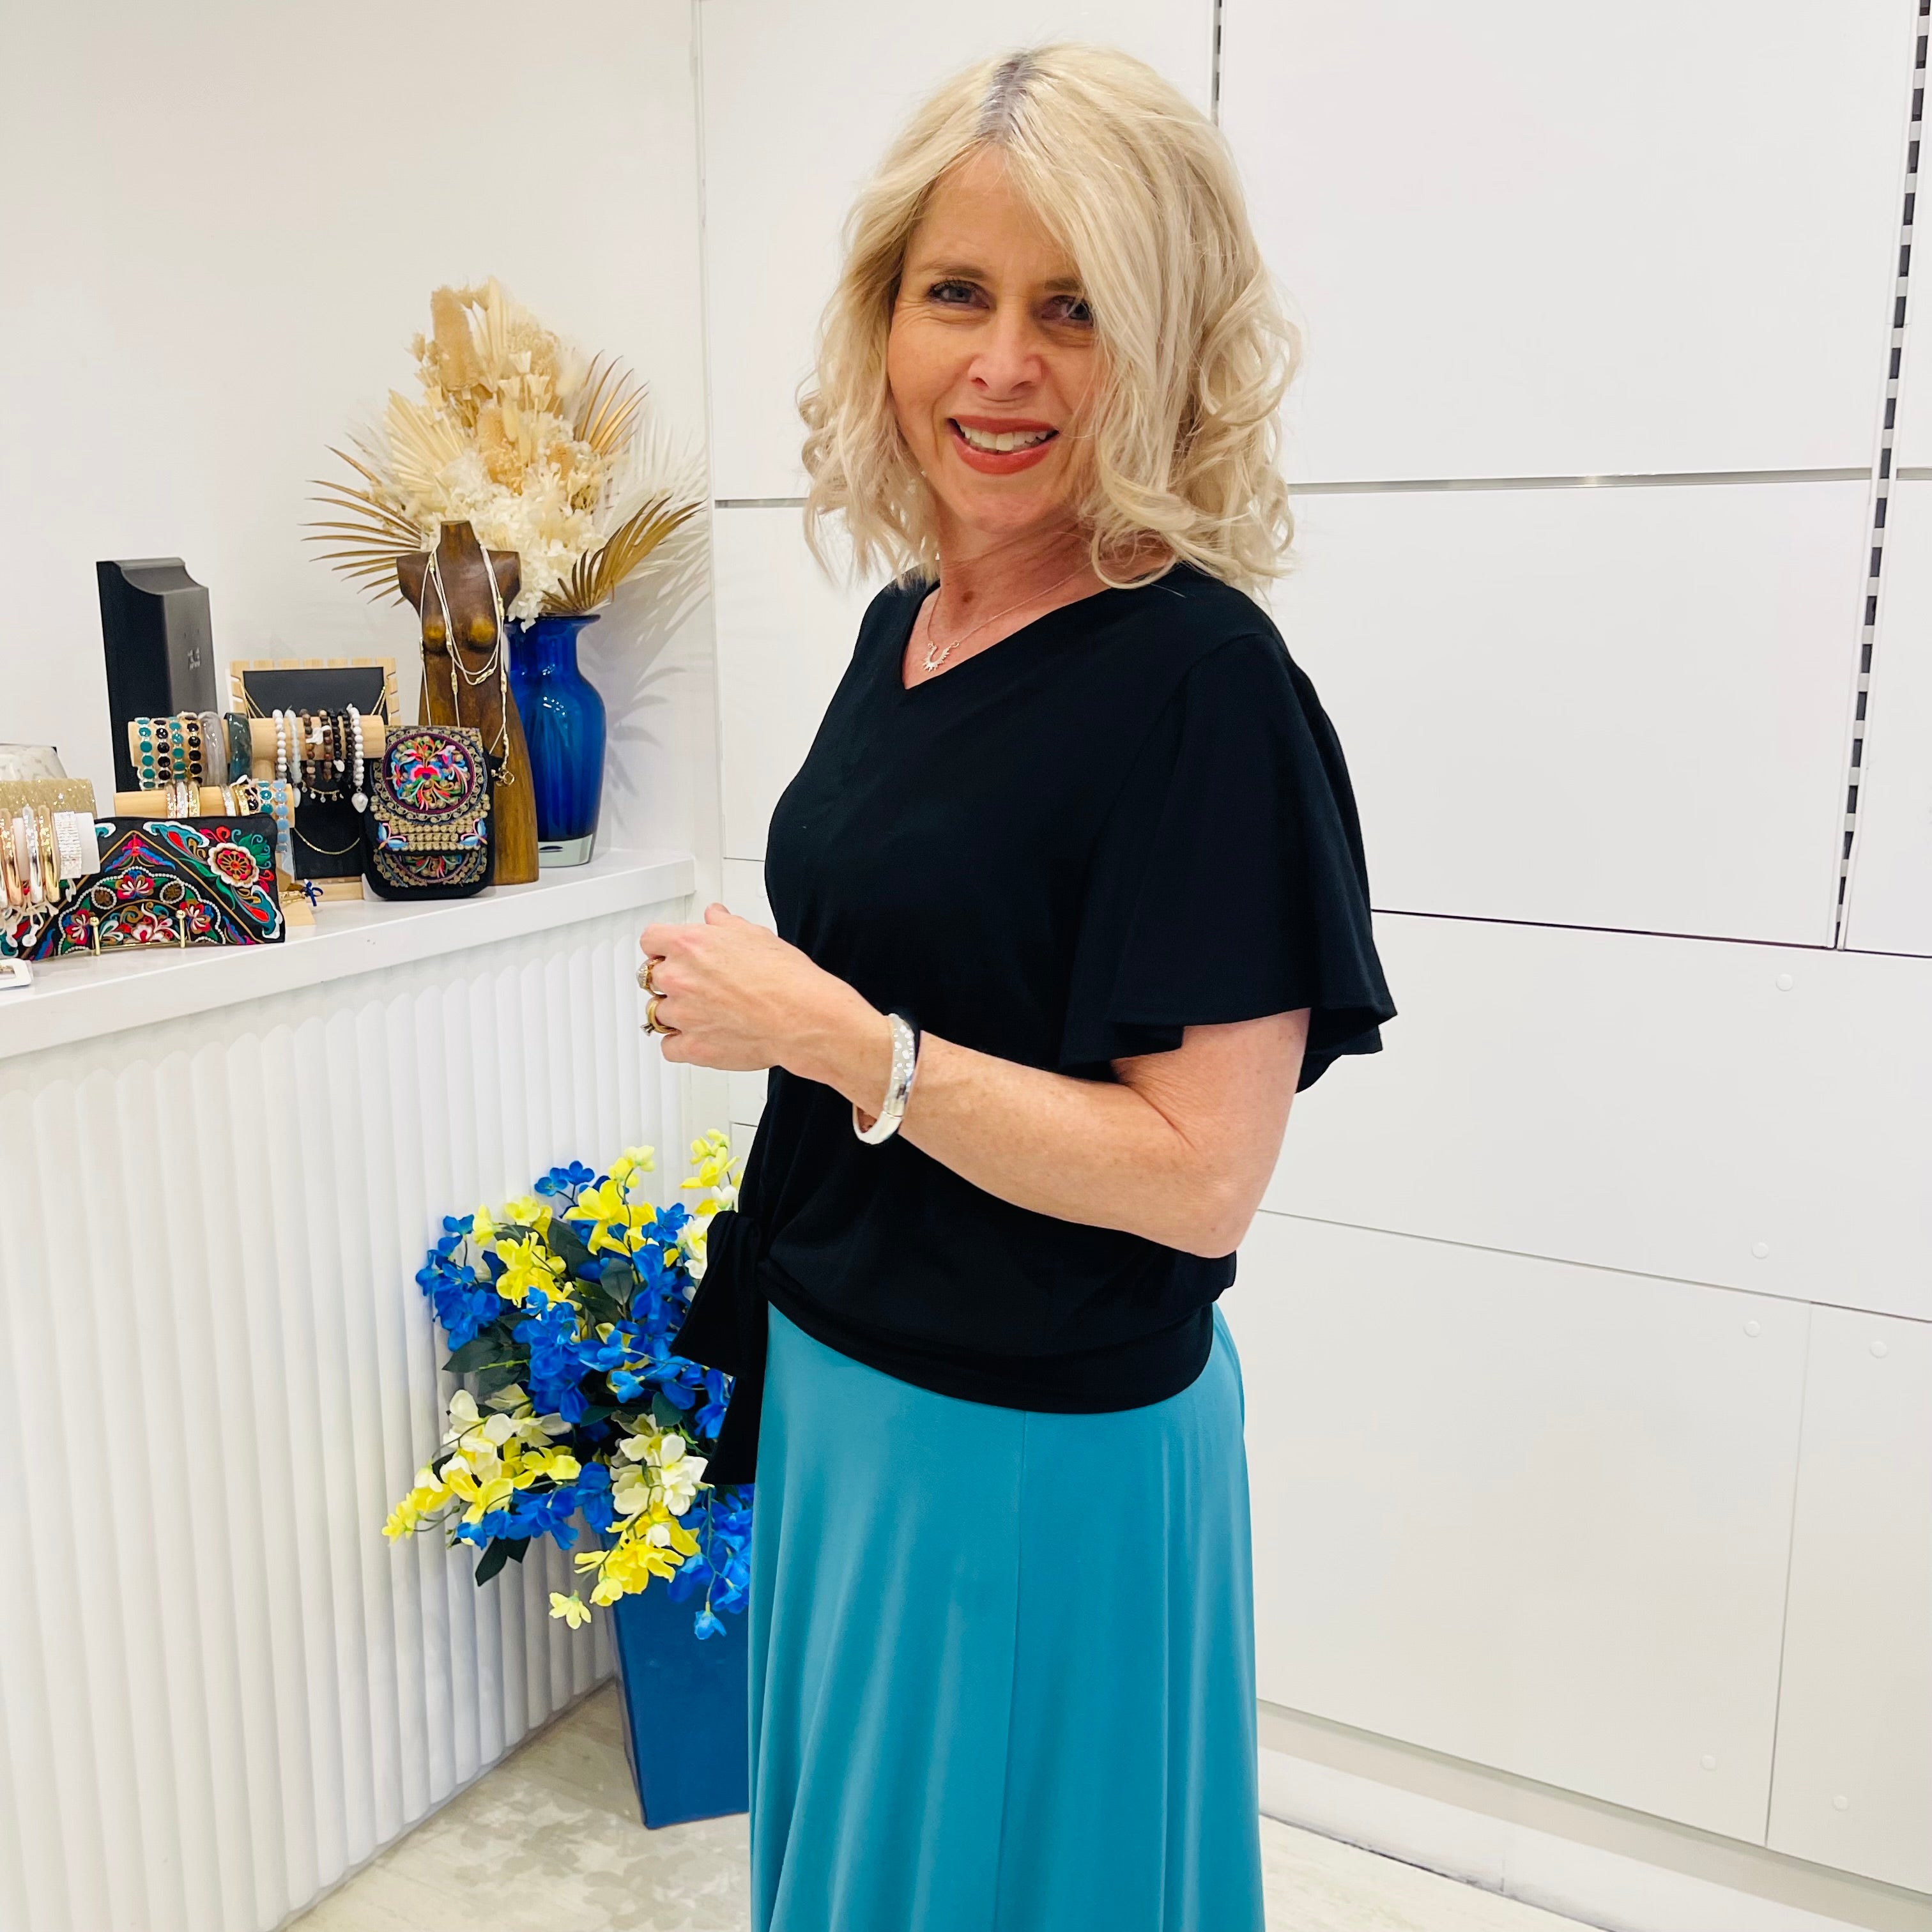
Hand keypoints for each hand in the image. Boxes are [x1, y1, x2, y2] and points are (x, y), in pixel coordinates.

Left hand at [638, 904, 886, 1087]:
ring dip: (674, 1011)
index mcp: (689, 945)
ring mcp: (683, 1015)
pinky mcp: (693, 1047)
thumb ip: (724, 924)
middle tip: (695, 982)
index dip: (660, 945)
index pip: (650, 940)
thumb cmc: (785, 978)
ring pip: (657, 1012)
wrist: (801, 1017)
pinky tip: (697, 1036)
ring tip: (700, 1010)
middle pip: (650, 977)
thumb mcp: (755, 934)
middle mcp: (680, 979)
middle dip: (671, 978)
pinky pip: (668, 1047)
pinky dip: (679, 1043)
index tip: (667, 950)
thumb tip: (715, 917)